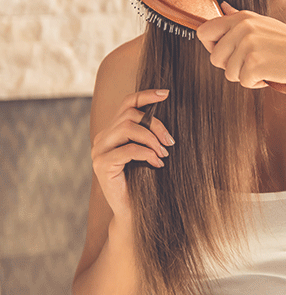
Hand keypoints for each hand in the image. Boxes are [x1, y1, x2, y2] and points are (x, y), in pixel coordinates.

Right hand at [91, 89, 174, 219]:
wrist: (134, 210)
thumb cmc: (145, 179)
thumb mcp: (149, 150)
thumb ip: (151, 133)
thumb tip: (169, 112)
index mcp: (113, 131)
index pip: (127, 103)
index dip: (146, 95)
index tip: (166, 93)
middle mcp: (102, 138)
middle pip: (130, 115)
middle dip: (155, 125)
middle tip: (170, 142)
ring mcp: (99, 151)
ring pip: (128, 128)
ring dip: (152, 139)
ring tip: (163, 153)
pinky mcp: (101, 165)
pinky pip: (127, 150)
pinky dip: (146, 154)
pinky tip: (156, 163)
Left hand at [196, 2, 285, 89]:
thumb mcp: (264, 24)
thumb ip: (239, 17)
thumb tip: (223, 6)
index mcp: (242, 18)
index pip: (204, 32)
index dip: (212, 47)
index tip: (228, 53)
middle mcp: (243, 28)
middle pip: (215, 57)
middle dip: (231, 66)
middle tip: (252, 62)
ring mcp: (249, 45)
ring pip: (228, 73)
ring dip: (246, 76)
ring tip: (265, 66)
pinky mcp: (255, 64)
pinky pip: (243, 82)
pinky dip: (256, 83)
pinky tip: (270, 73)